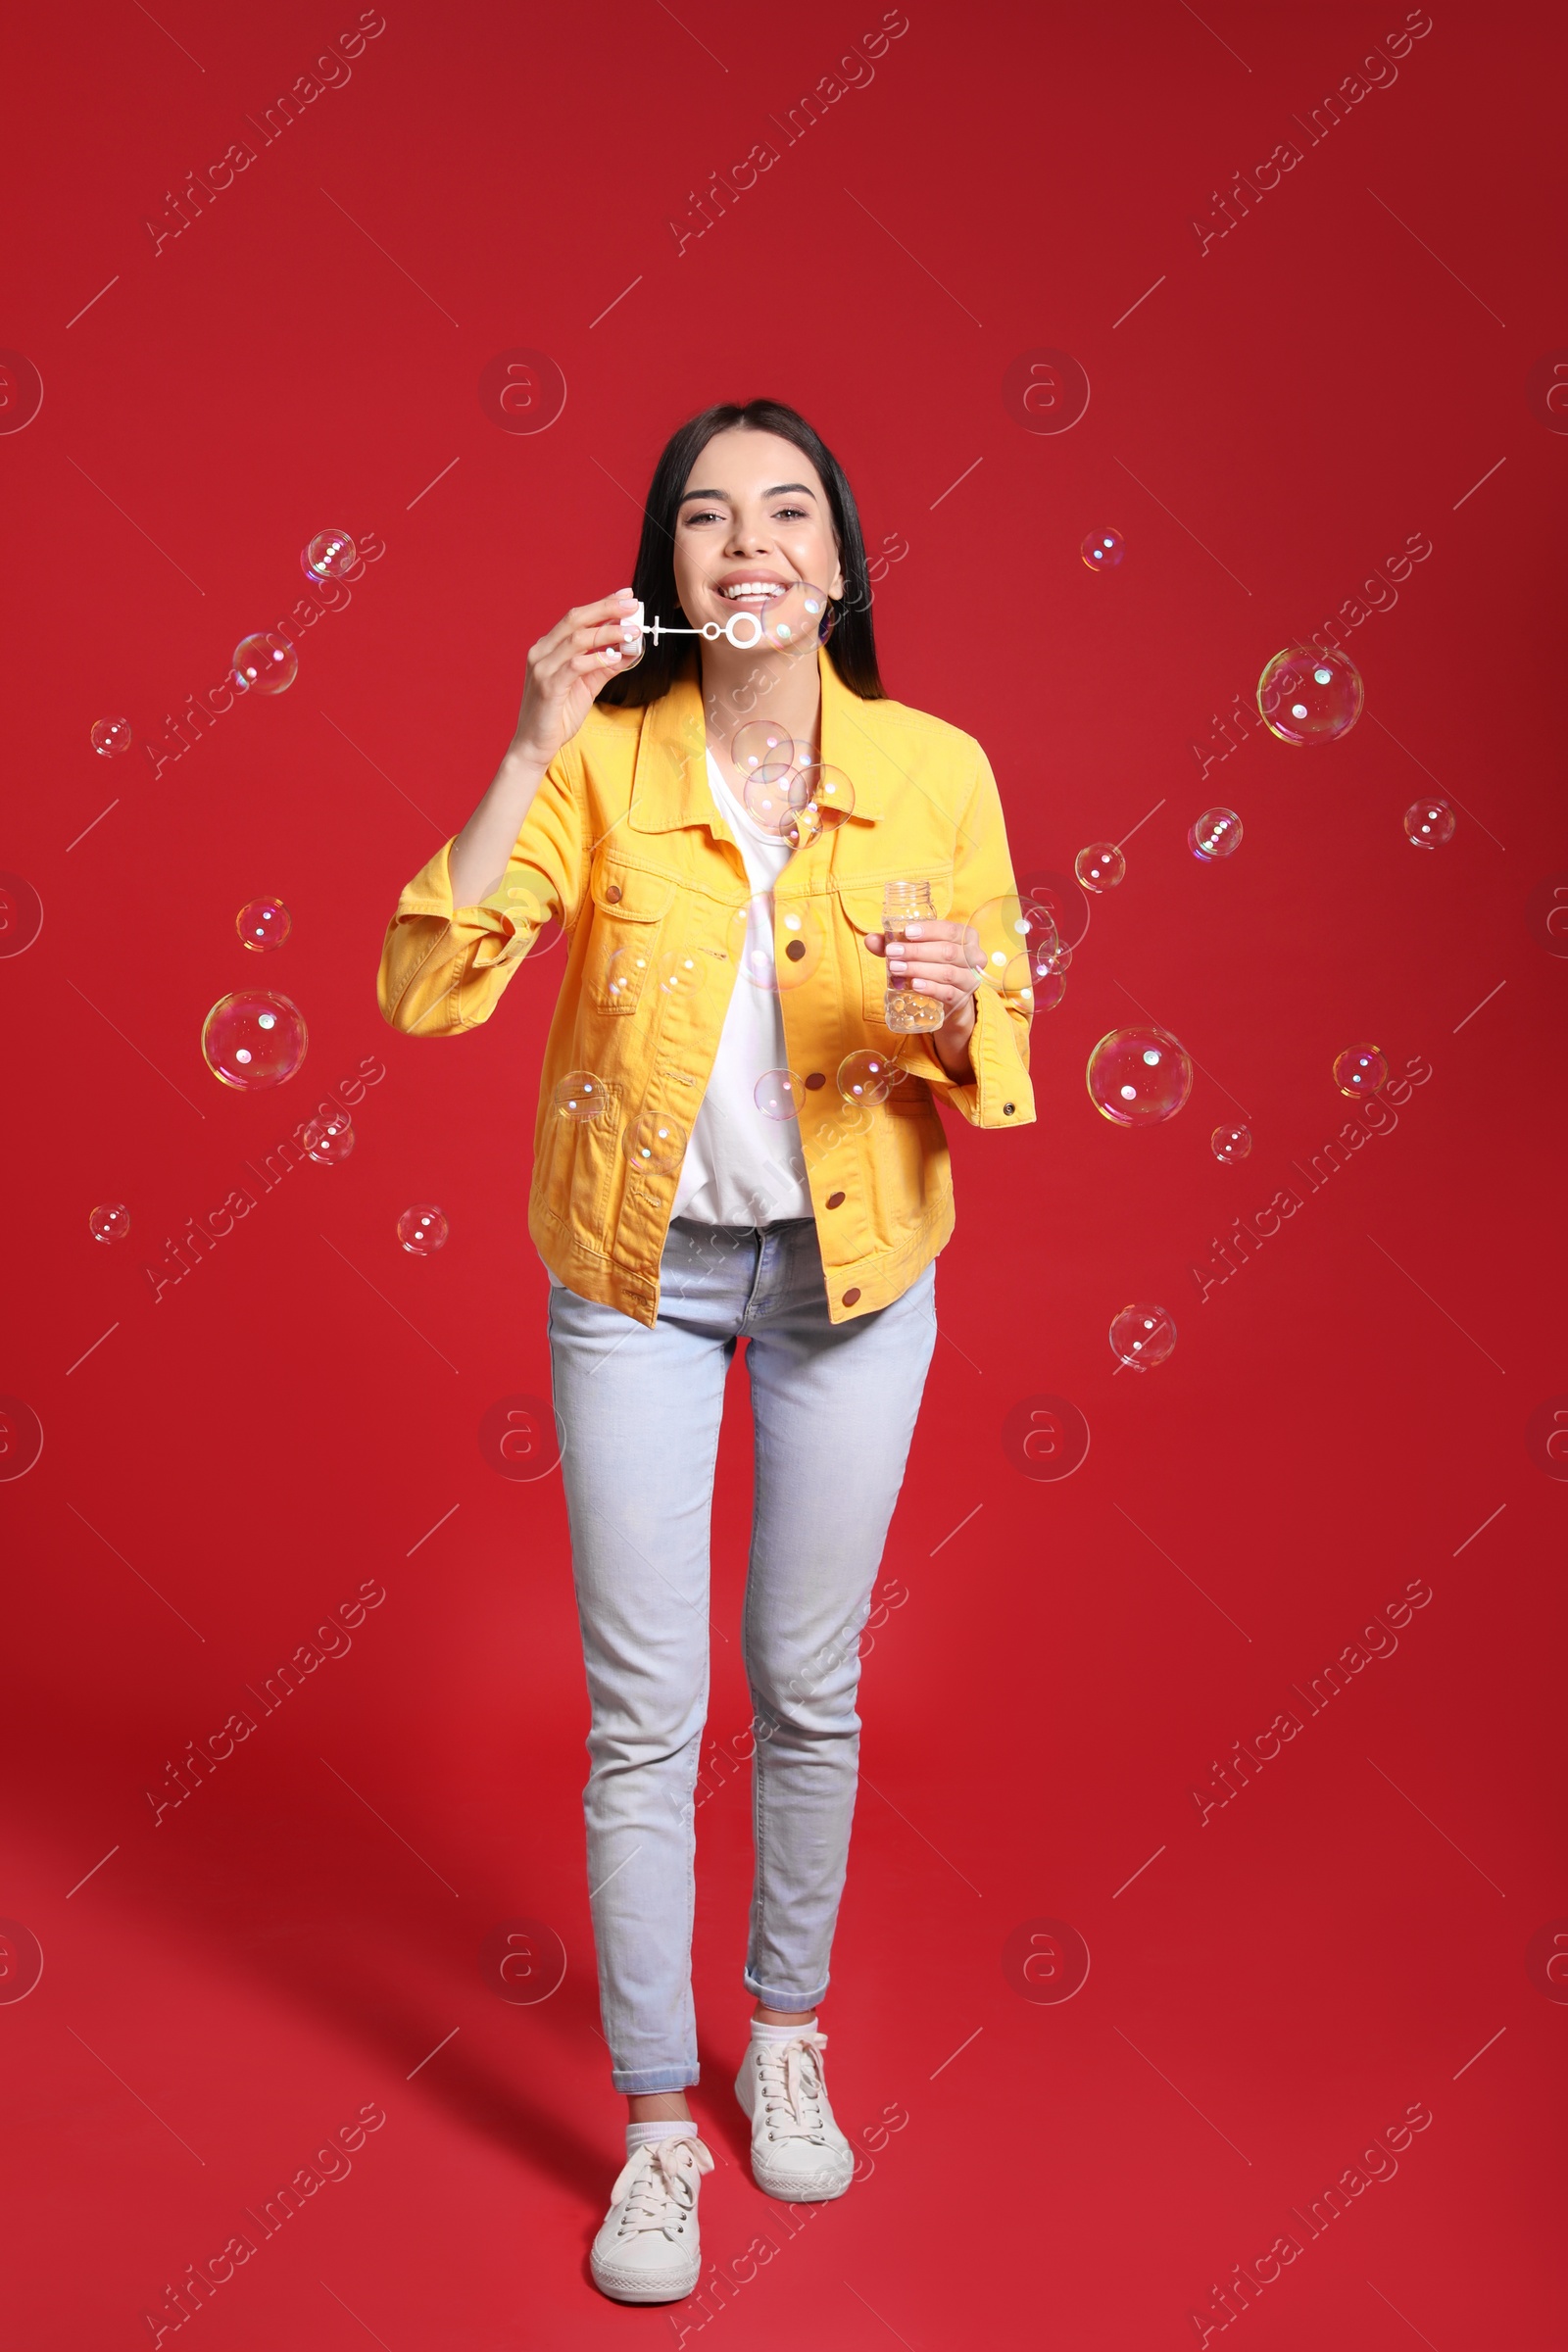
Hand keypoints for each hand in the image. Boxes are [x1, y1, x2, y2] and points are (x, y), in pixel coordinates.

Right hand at [509, 590, 641, 770]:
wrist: (534, 746)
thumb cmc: (557, 716)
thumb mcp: (586, 687)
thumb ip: (604, 667)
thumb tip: (629, 651)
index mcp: (548, 648)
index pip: (576, 617)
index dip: (602, 604)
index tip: (626, 596)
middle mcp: (542, 652)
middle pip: (576, 619)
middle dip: (607, 609)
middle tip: (633, 605)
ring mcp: (541, 668)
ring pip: (577, 639)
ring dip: (607, 632)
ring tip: (631, 632)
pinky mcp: (547, 687)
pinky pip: (575, 666)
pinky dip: (597, 659)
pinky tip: (615, 657)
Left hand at [864, 919, 981, 1071]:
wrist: (949, 999)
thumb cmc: (933, 965)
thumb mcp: (917, 952)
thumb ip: (894, 944)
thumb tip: (870, 940)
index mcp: (966, 937)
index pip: (950, 930)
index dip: (929, 930)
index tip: (907, 932)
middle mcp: (974, 956)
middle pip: (947, 951)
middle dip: (917, 952)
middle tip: (892, 954)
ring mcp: (970, 979)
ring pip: (947, 972)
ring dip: (919, 969)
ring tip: (897, 969)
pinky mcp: (964, 999)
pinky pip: (948, 993)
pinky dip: (930, 988)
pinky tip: (914, 985)